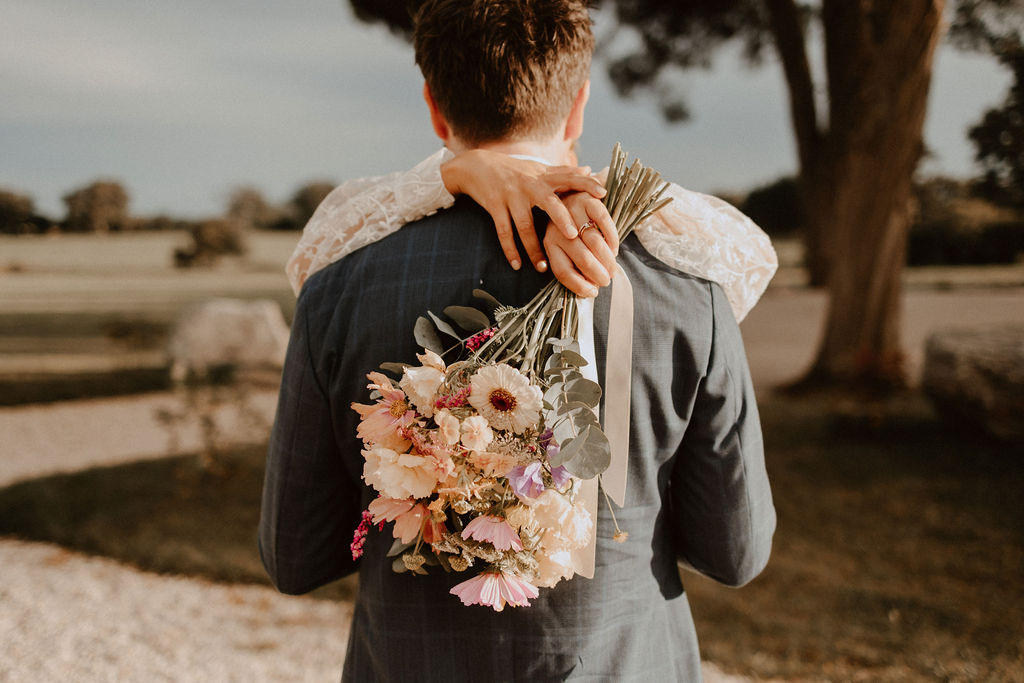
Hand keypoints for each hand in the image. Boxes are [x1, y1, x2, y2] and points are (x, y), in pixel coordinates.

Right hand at [441, 149, 606, 271]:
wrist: (477, 166)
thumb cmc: (514, 170)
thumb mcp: (538, 168)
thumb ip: (562, 172)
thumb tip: (588, 170)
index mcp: (543, 176)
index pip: (569, 178)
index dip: (586, 184)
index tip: (602, 194)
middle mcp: (529, 185)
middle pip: (548, 202)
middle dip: (560, 218)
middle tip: (572, 236)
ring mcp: (511, 196)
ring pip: (524, 225)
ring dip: (533, 248)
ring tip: (543, 268)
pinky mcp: (495, 205)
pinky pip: (503, 231)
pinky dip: (510, 250)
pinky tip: (516, 265)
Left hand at [543, 191, 618, 297]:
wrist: (571, 194)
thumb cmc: (570, 230)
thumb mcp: (564, 248)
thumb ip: (574, 267)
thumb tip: (590, 290)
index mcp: (549, 244)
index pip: (562, 270)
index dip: (579, 285)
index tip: (593, 292)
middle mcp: (558, 228)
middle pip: (581, 257)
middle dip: (597, 273)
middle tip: (607, 281)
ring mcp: (573, 213)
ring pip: (594, 241)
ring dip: (606, 259)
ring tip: (613, 269)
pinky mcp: (588, 200)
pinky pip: (604, 222)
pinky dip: (612, 238)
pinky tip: (615, 249)